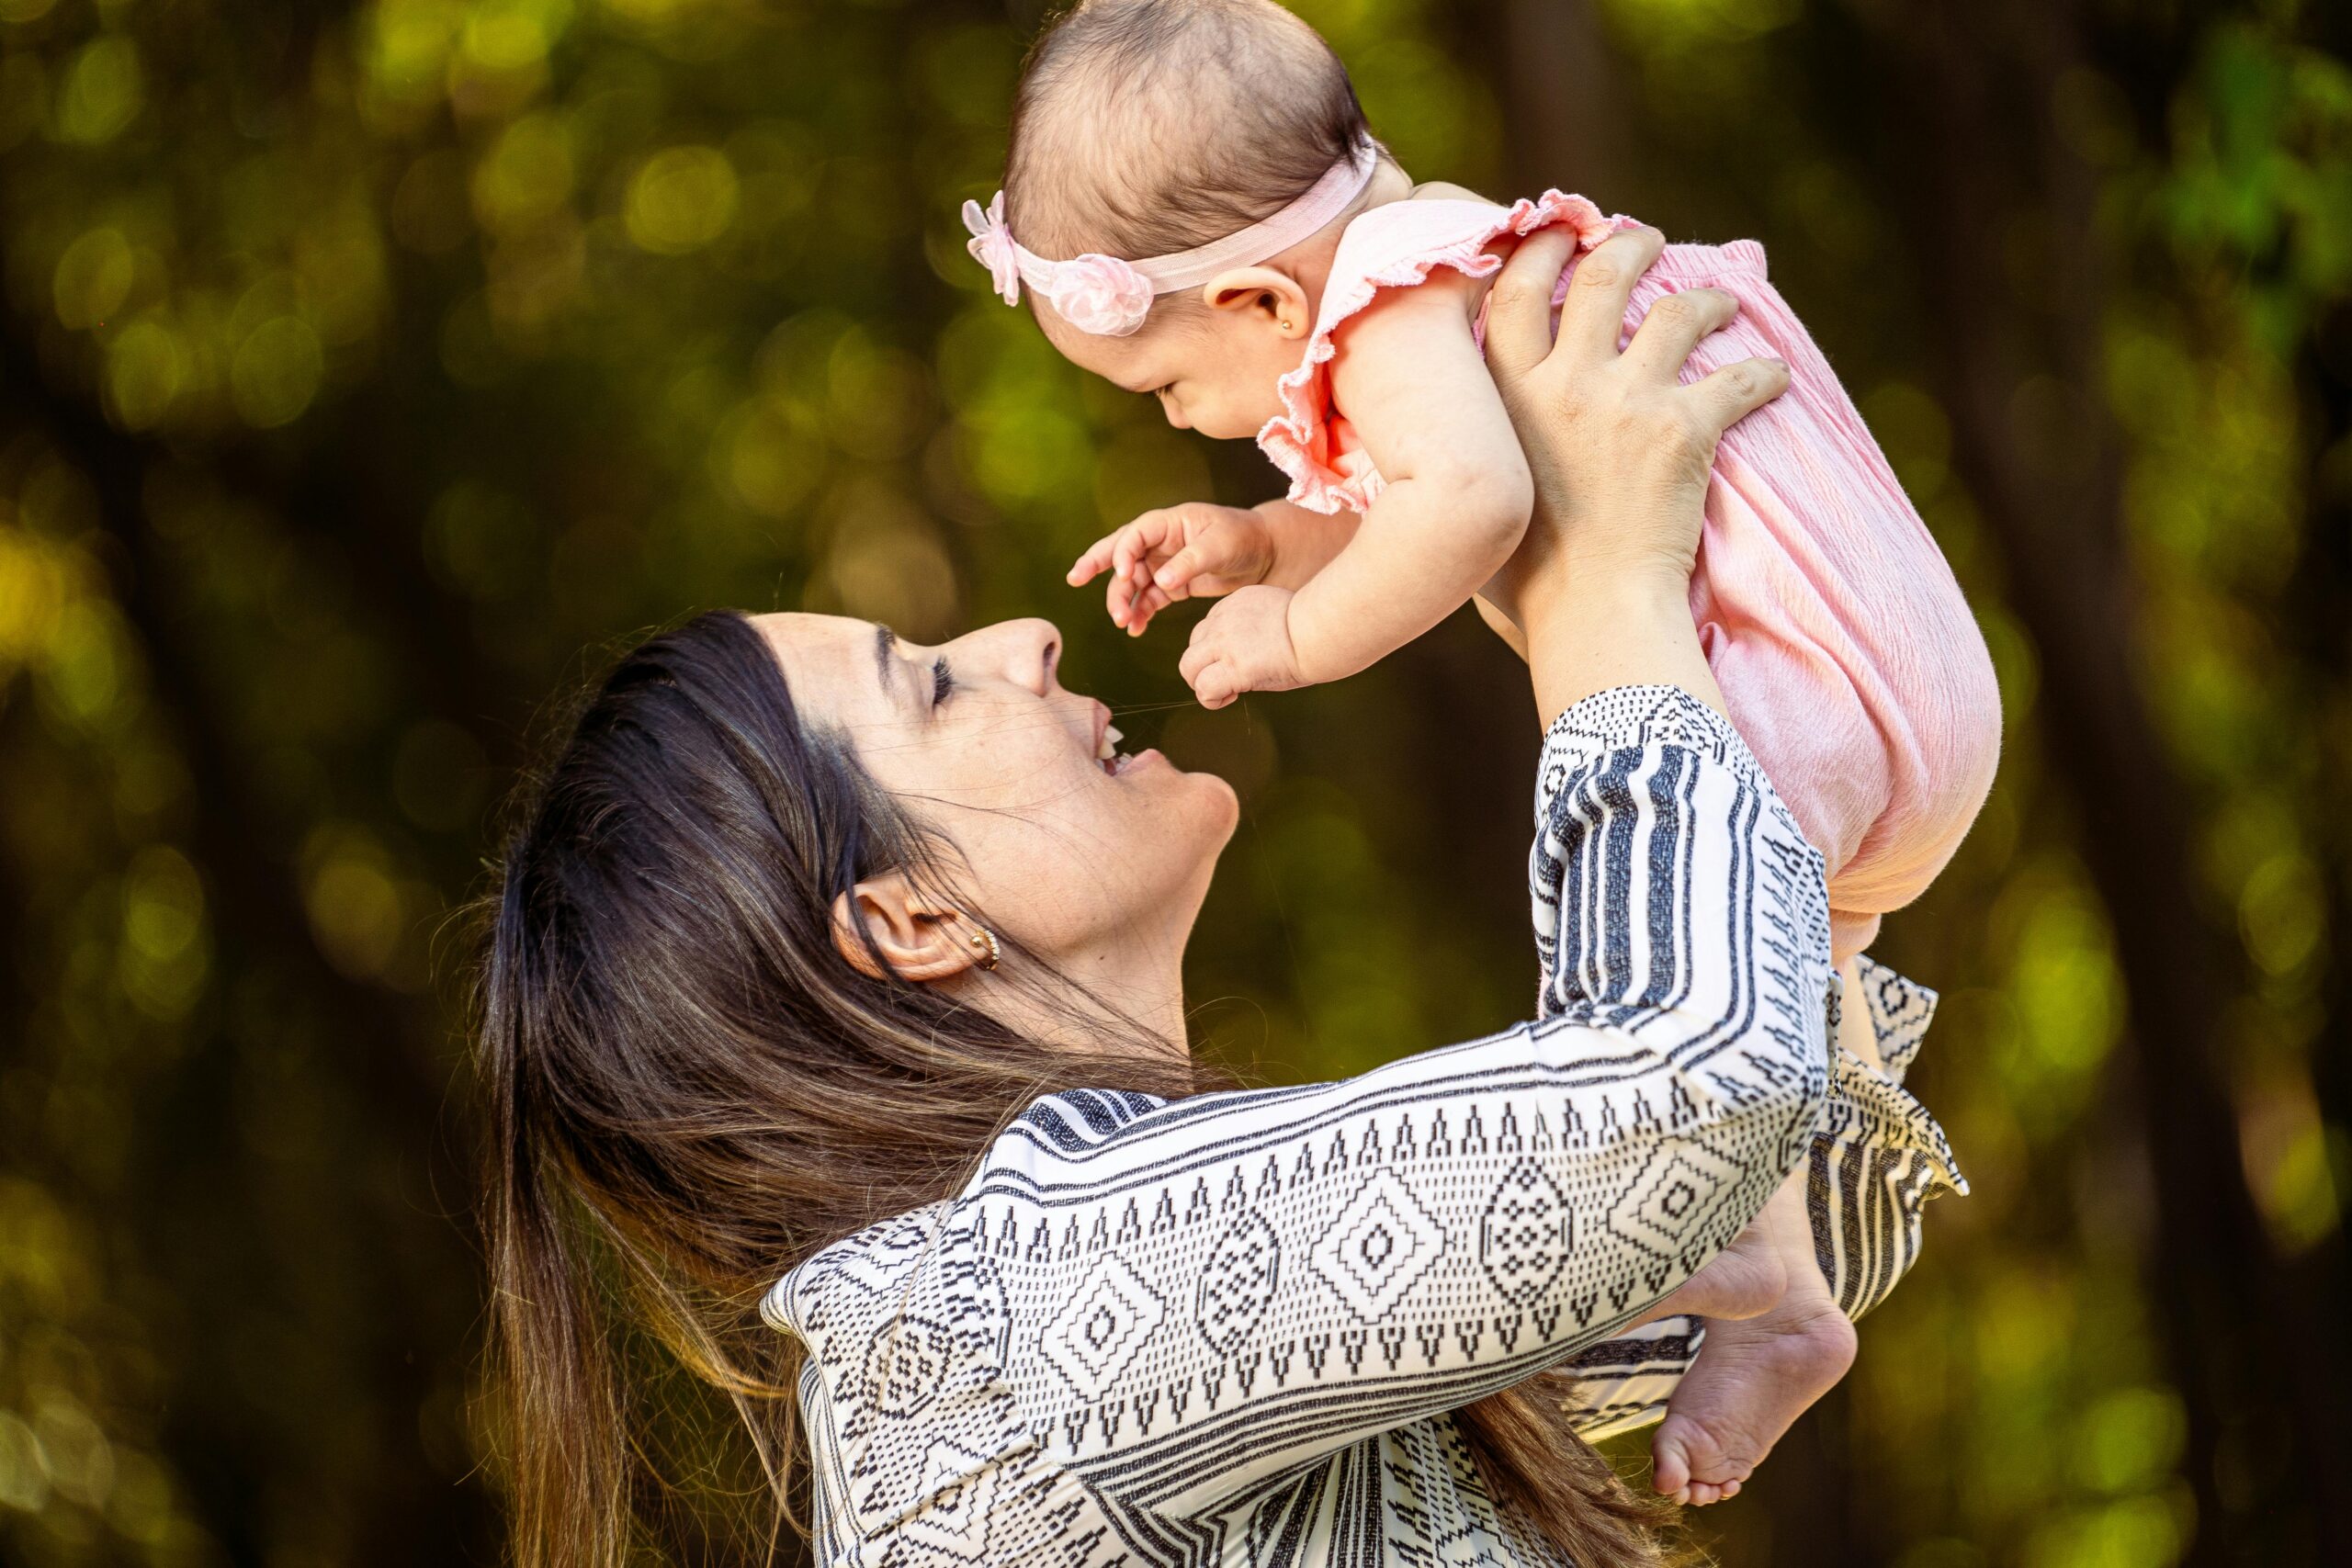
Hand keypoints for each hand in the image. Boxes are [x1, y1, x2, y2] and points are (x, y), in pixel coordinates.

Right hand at [1066, 503, 1274, 635]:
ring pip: (1131, 582)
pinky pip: (1147, 600)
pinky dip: (1139, 614)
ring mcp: (1162, 564)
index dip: (1123, 552)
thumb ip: (1190, 562)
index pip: (1134, 534)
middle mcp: (1159, 542)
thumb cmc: (1243, 538)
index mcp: (1168, 523)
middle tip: (1075, 578)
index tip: (1124, 575)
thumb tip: (1161, 581)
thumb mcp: (1220, 546)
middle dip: (1096, 564)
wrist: (1265, 555)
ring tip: (1122, 621)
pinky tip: (1135, 629)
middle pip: (1119, 552)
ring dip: (1122, 600)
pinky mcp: (1170, 585)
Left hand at [1177, 585, 1303, 708]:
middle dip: (1203, 668)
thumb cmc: (1315, 627)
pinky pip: (1203, 688)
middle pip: (1192, 647)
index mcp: (1235, 603)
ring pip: (1188, 667)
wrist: (1323, 631)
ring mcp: (1225, 642)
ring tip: (1225, 690)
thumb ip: (1257, 625)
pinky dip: (1211, 699)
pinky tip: (1232, 696)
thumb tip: (1254, 650)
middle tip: (1227, 679)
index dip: (1218, 651)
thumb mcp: (1278, 614)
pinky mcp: (1234, 666)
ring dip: (1202, 683)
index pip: (1208, 629)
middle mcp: (1223, 619)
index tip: (1242, 660)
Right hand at [1479, 224, 1789, 632]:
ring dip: (1704, 297)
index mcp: (1504, 395)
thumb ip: (1479, 445)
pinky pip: (1740, 378)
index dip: (1541, 249)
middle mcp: (1562, 381)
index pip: (1517, 290)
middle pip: (1600, 275)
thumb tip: (1470, 437)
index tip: (1560, 234)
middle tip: (1647, 240)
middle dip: (1628, 245)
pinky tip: (1777, 376)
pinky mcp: (1686, 428)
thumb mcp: (1480, 492)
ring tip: (1722, 302)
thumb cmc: (1526, 580)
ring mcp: (1626, 399)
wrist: (1591, 613)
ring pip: (1675, 311)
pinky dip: (1764, 374)